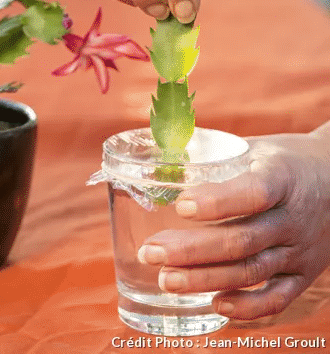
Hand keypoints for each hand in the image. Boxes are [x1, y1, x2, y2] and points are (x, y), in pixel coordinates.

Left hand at [136, 123, 329, 319]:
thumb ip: (210, 156)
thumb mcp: (253, 147)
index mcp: (283, 177)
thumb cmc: (282, 160)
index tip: (180, 205)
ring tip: (165, 280)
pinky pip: (279, 297)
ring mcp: (302, 248)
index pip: (254, 192)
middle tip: (150, 252)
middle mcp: (295, 216)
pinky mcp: (305, 273)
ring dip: (206, 279)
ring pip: (253, 270)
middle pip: (243, 239)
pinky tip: (215, 304)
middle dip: (192, 250)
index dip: (218, 202)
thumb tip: (150, 161)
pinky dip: (249, 307)